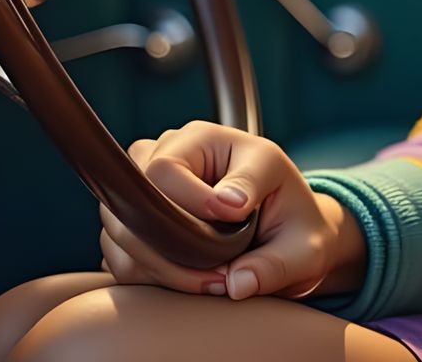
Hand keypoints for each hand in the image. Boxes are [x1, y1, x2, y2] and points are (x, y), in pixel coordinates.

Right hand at [97, 120, 345, 301]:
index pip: (165, 170)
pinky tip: (187, 282)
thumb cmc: (294, 228)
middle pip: (133, 199)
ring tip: (210, 281)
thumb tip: (237, 282)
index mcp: (210, 139)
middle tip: (220, 276)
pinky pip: (118, 254)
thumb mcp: (303, 240)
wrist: (285, 238)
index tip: (233, 226)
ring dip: (157, 268)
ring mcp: (149, 188)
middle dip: (172, 250)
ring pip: (119, 230)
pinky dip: (145, 277)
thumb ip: (275, 261)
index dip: (191, 206)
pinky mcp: (136, 223)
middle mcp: (172, 156)